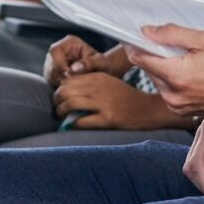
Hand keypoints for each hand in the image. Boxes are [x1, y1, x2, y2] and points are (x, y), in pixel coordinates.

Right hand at [45, 35, 99, 86]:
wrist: (104, 70)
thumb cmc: (103, 64)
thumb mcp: (100, 62)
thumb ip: (88, 63)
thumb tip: (74, 68)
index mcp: (70, 42)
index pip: (55, 51)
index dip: (59, 64)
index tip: (68, 75)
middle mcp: (60, 50)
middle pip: (50, 63)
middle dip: (60, 76)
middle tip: (73, 83)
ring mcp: (55, 61)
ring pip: (49, 73)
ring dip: (59, 82)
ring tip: (74, 85)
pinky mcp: (55, 72)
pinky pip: (51, 80)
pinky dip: (60, 85)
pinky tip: (71, 88)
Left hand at [53, 72, 174, 129]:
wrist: (147, 109)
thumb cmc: (126, 97)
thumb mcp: (109, 83)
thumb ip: (90, 84)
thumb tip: (66, 91)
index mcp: (98, 77)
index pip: (69, 80)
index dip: (59, 90)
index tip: (59, 98)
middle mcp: (99, 88)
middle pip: (66, 91)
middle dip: (57, 101)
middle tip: (57, 108)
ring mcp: (103, 103)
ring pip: (70, 104)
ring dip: (61, 112)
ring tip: (62, 116)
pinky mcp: (108, 118)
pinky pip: (82, 121)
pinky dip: (73, 124)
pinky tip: (73, 125)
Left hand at [124, 26, 203, 117]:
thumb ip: (172, 34)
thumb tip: (147, 32)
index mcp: (176, 76)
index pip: (140, 58)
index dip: (135, 44)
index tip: (136, 35)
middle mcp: (173, 95)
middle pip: (148, 69)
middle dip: (155, 54)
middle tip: (174, 44)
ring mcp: (178, 106)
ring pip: (158, 80)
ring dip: (165, 67)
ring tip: (189, 60)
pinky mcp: (183, 111)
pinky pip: (169, 91)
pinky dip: (174, 80)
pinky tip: (193, 72)